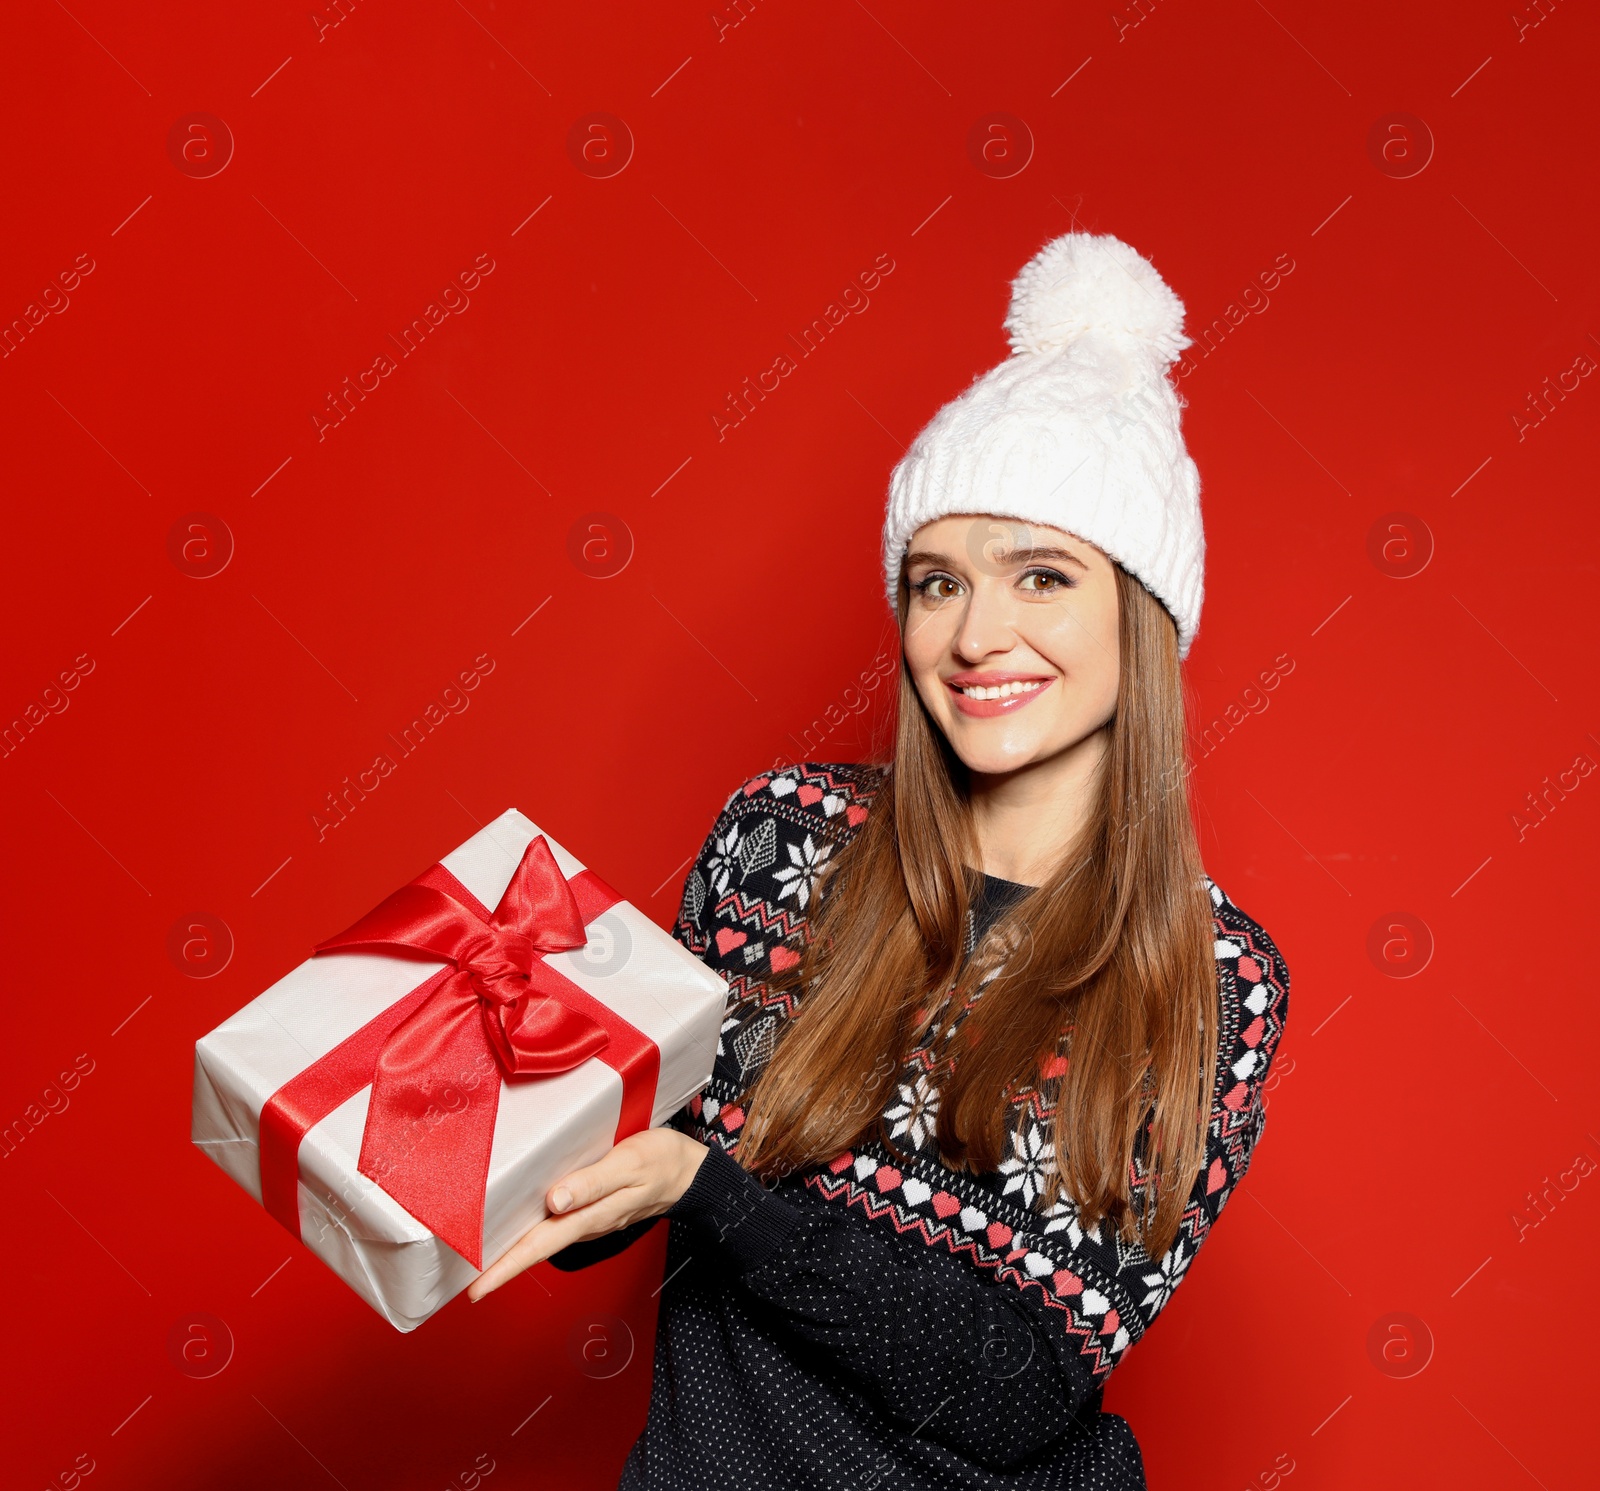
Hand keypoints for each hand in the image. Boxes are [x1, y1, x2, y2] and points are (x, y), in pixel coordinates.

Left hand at [467, 1127, 708, 1300]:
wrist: (690, 1172)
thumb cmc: (660, 1162)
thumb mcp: (628, 1165)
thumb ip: (591, 1183)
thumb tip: (554, 1201)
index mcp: (589, 1215)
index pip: (539, 1246)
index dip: (506, 1267)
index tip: (476, 1288)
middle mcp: (585, 1224)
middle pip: (536, 1248)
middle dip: (501, 1266)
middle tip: (465, 1281)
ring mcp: (590, 1220)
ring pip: (545, 1238)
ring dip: (515, 1249)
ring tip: (482, 1255)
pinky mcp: (594, 1210)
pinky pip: (557, 1225)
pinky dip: (534, 1230)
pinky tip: (521, 1223)